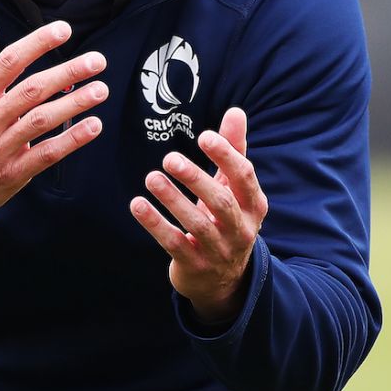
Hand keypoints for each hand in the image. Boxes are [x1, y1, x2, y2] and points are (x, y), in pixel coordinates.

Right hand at [0, 14, 106, 232]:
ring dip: (74, 103)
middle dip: (67, 72)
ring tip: (101, 89)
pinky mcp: (13, 173)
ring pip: (42, 120)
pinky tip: (93, 126)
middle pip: (32, 90)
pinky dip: (71, 140)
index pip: (8, 62)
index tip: (64, 30)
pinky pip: (46, 154)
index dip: (37, 43)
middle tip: (96, 61)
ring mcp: (0, 148)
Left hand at [130, 108, 268, 324]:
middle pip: (221, 202)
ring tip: (151, 178)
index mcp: (253, 205)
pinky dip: (155, 223)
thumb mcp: (233, 187)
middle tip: (169, 158)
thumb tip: (236, 111)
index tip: (204, 136)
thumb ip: (234, 149)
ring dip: (172, 199)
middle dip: (196, 178)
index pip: (244, 177)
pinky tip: (137, 204)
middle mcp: (240, 229)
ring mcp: (218, 250)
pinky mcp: (193, 265)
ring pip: (197, 224)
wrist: (222, 278)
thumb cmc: (226, 218)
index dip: (226, 156)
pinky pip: (173, 243)